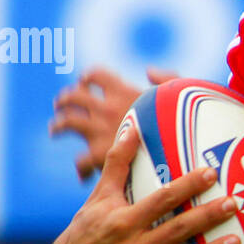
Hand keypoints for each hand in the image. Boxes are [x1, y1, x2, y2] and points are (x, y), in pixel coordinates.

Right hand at [48, 123, 239, 243]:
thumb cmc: (87, 230)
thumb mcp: (99, 196)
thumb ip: (117, 162)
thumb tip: (131, 127)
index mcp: (124, 220)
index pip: (160, 200)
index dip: (186, 186)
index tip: (211, 173)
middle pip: (176, 229)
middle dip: (206, 216)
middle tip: (235, 204)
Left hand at [49, 66, 178, 179]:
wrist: (177, 148)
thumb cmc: (187, 121)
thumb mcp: (183, 91)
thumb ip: (167, 78)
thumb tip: (148, 71)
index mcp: (124, 91)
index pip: (96, 75)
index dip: (88, 77)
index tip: (85, 81)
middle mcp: (107, 108)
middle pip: (74, 97)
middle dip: (65, 99)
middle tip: (61, 104)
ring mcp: (100, 130)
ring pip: (66, 122)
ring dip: (58, 125)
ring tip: (56, 129)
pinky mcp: (99, 154)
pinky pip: (80, 160)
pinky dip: (80, 167)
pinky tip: (83, 172)